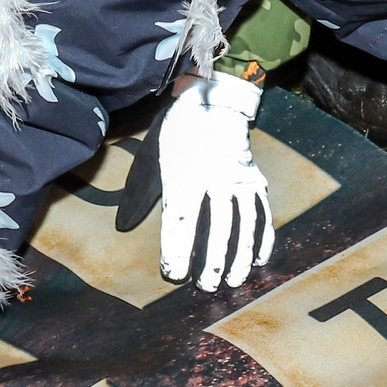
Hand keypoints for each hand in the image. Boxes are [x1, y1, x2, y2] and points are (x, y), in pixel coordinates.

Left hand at [128, 72, 272, 292]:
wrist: (212, 99)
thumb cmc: (175, 134)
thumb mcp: (150, 158)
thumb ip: (138, 194)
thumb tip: (123, 226)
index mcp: (185, 176)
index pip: (182, 221)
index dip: (178, 250)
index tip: (174, 273)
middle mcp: (215, 179)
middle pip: (217, 228)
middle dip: (212, 262)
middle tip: (206, 287)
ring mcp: (239, 180)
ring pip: (244, 225)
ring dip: (240, 257)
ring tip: (233, 282)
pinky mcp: (255, 180)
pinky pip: (263, 214)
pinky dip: (262, 239)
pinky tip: (257, 260)